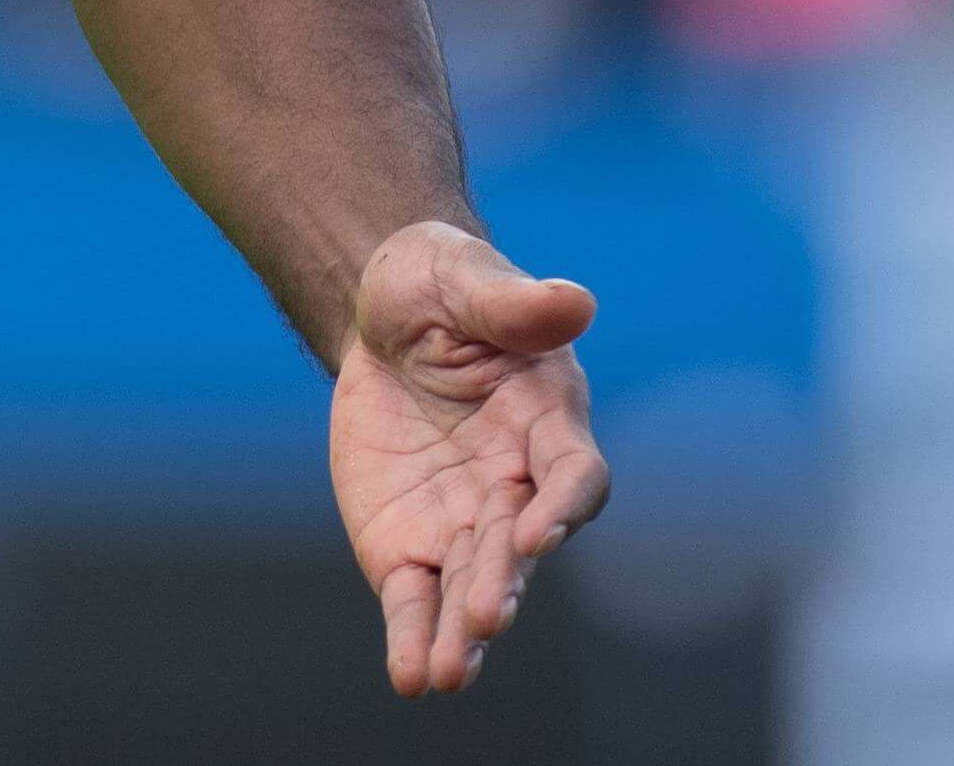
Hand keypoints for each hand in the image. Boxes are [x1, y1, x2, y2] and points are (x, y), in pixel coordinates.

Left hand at [330, 220, 606, 695]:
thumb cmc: (438, 285)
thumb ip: (512, 303)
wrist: (381, 318)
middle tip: (485, 614)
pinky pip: (415, 596)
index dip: (561, 506)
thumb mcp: (461, 277)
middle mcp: (517, 484)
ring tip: (446, 672)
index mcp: (547, 420)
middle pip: (518, 544)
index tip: (535, 532)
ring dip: (464, 630)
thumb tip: (572, 300)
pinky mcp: (412, 542)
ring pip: (472, 584)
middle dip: (502, 579)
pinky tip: (411, 677)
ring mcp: (466, 521)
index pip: (573, 475)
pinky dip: (413, 635)